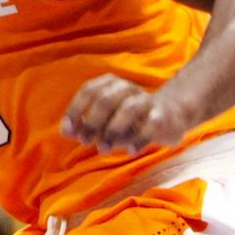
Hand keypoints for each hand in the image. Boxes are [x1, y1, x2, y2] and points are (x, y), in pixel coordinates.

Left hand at [60, 74, 195, 153]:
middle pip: (105, 99)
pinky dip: (138, 139)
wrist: (168, 116)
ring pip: (128, 109)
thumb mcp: (103, 121)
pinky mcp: (163, 116)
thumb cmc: (126, 119)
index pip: (88, 90)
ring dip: (112, 130)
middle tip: (86, 142)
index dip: (75, 110)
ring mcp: (147, 100)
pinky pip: (151, 125)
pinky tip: (129, 150)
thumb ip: (83, 125)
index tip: (69, 131)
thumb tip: (66, 131)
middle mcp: (127, 88)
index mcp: (110, 83)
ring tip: (104, 148)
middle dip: (92, 122)